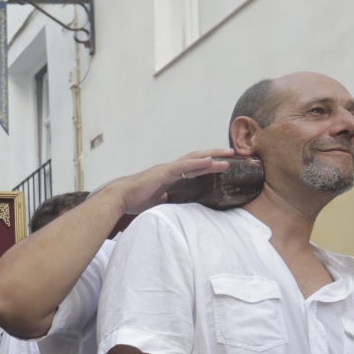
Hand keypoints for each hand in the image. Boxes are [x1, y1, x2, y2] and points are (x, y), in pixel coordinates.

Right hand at [112, 150, 236, 213]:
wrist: (120, 198)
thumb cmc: (134, 199)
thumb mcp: (155, 201)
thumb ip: (164, 197)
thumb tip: (169, 199)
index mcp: (170, 176)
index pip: (193, 168)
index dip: (208, 165)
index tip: (222, 164)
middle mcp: (170, 169)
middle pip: (197, 159)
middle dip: (216, 155)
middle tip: (232, 153)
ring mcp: (168, 169)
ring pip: (194, 159)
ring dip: (212, 156)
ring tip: (229, 154)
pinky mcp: (164, 172)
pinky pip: (184, 166)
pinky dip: (198, 162)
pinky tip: (211, 160)